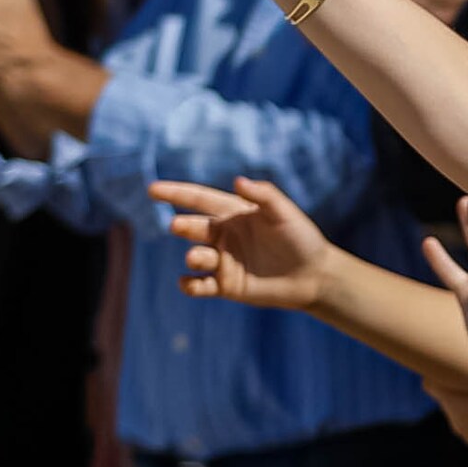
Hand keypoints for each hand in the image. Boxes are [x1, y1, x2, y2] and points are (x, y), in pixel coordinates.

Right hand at [151, 173, 340, 312]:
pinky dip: (190, 285)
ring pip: (195, 257)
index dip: (176, 193)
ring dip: (193, 256)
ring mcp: (223, 260)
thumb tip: (238, 180)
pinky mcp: (225, 285)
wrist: (315, 276)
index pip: (199, 199)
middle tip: (178, 226)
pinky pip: (199, 286)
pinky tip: (190, 283)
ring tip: (199, 257)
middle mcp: (223, 235)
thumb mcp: (285, 213)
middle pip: (194, 226)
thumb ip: (264, 195)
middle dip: (183, 225)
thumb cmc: (301, 239)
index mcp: (233, 212)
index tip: (153, 190)